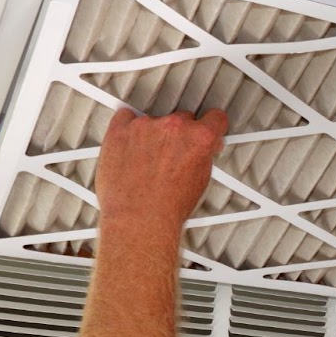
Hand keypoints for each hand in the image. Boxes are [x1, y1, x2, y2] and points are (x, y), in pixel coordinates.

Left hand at [95, 109, 228, 235]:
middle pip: (182, 118)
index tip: (206, 128)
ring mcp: (146, 126)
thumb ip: (202, 155)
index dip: (211, 126)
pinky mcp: (121, 130)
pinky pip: (125, 117)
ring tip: (147, 160)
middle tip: (171, 155)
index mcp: (199, 138)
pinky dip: (128, 128)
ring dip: (153, 134)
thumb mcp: (201, 181)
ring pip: (153, 120)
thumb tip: (200, 150)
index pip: (215, 118)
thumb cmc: (167, 208)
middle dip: (179, 135)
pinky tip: (130, 146)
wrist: (138, 219)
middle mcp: (174, 127)